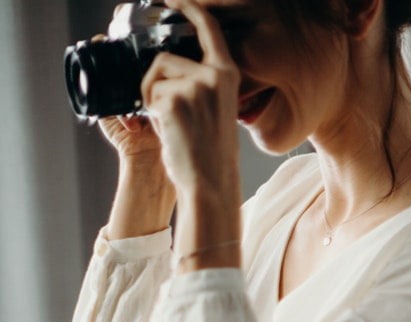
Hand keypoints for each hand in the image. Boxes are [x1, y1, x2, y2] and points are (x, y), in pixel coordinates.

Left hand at [139, 0, 240, 201]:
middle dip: (154, 82)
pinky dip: (151, 113)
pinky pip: (148, 94)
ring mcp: (196, 86)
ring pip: (153, 75)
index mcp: (228, 75)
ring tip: (171, 123)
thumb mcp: (213, 106)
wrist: (210, 180)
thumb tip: (163, 62)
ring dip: (151, 98)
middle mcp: (215, 76)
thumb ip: (198, 80)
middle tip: (168, 113)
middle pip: (164, 58)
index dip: (188, 8)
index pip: (208, 28)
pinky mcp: (175, 98)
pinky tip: (170, 130)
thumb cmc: (209, 148)